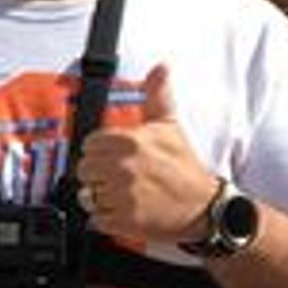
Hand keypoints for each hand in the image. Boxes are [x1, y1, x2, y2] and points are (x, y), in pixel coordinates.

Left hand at [71, 62, 218, 245]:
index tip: (118, 157)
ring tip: (126, 194)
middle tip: (122, 177)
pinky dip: (107, 218)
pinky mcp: (124, 220)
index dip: (102, 151)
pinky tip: (126, 210)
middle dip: (99, 174)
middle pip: (84, 169)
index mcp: (130, 142)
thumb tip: (160, 67)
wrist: (203, 207)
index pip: (90, 144)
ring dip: (102, 197)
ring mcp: (122, 195)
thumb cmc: (184, 166)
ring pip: (88, 194)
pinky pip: (96, 218)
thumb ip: (158, 95)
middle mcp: (123, 167)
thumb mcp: (170, 126)